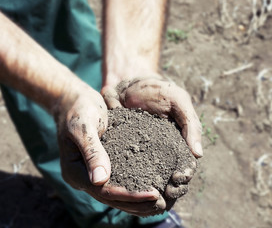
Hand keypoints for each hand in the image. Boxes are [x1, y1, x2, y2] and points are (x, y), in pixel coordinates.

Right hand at [55, 84, 165, 216]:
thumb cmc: (79, 109)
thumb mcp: (85, 127)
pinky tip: (153, 190)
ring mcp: (91, 174)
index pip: (106, 192)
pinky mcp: (102, 166)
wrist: (74, 100)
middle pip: (112, 199)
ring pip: (116, 195)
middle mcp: (83, 178)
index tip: (154, 194)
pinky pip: (119, 182)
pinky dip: (134, 189)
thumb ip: (92, 151)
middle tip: (163, 204)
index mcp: (75, 172)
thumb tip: (100, 181)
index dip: (131, 195)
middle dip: (137, 203)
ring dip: (137, 202)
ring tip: (161, 203)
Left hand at [101, 76, 201, 201]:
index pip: (186, 166)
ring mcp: (143, 156)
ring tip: (148, 196)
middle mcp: (162, 154)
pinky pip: (127, 173)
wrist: (126, 82)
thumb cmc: (157, 90)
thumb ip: (191, 124)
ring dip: (152, 192)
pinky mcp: (123, 155)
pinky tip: (126, 190)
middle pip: (170, 180)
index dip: (185, 176)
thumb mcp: (178, 101)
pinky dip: (129, 184)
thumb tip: (198, 155)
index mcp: (179, 143)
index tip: (178, 179)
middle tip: (165, 192)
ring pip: (150, 181)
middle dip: (171, 190)